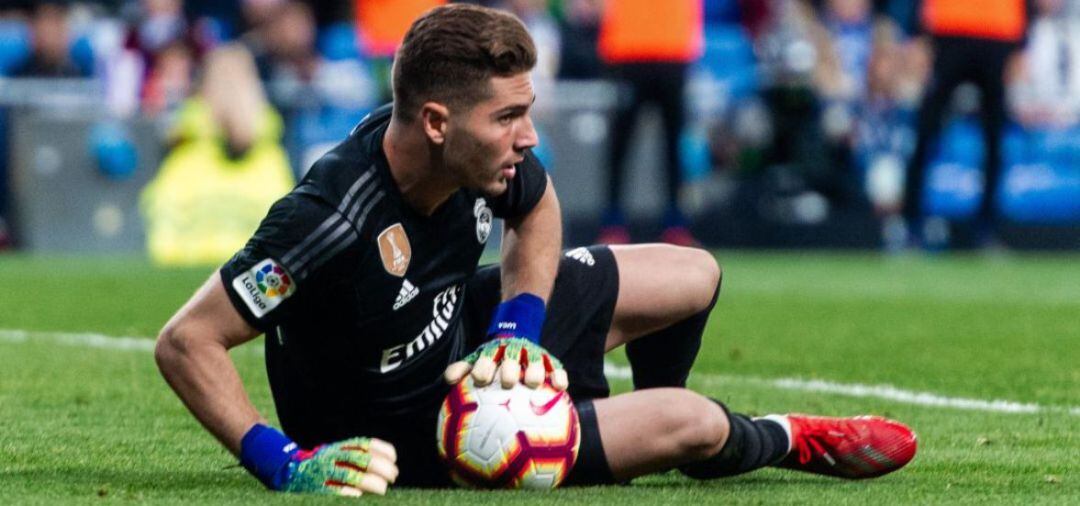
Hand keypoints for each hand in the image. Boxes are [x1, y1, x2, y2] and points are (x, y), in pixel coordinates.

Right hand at [281, 438, 398, 495]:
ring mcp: (324, 472)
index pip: (366, 444)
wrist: (287, 473)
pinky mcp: (317, 489)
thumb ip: (358, 457)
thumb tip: (388, 468)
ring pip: (352, 475)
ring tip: (383, 489)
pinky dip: (349, 494)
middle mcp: (333, 457)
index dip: (383, 451)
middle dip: (382, 468)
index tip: (393, 459)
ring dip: (371, 483)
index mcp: (340, 447)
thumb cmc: (323, 466)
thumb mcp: (338, 454)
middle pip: (362, 459)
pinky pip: (336, 492)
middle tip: (393, 477)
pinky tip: (360, 497)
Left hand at [444, 337, 568, 390]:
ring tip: (533, 383)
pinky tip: (560, 387)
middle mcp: (512, 351)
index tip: (480, 380)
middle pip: (510, 358)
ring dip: (533, 370)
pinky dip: (559, 375)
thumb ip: (463, 368)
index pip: (485, 358)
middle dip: (509, 369)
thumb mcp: (476, 357)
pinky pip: (556, 366)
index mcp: (492, 352)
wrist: (517, 329)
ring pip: (534, 361)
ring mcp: (531, 353)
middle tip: (508, 381)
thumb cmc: (492, 355)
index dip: (483, 367)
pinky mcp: (548, 358)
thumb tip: (448, 380)